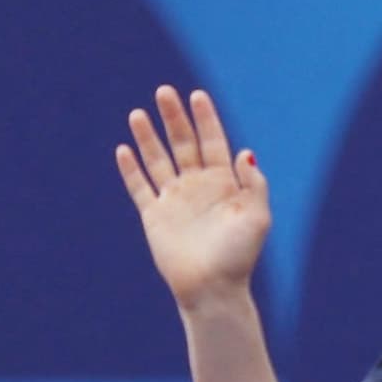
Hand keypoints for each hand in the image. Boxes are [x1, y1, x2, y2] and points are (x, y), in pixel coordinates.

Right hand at [117, 84, 269, 305]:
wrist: (213, 289)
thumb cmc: (239, 256)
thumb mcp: (257, 217)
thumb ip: (254, 184)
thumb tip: (245, 153)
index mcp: (224, 183)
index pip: (213, 142)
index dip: (206, 119)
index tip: (197, 95)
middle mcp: (198, 186)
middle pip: (183, 144)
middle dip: (174, 118)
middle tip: (164, 91)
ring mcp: (175, 200)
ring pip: (158, 160)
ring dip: (148, 137)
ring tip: (139, 113)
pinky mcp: (154, 217)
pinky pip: (140, 188)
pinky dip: (131, 169)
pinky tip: (124, 149)